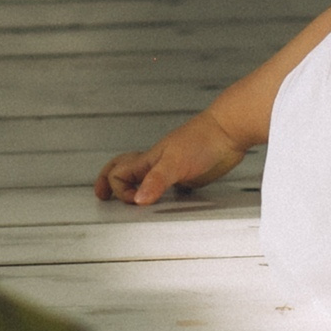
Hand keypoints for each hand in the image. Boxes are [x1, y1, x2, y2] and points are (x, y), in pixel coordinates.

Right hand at [95, 114, 249, 205]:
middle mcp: (156, 163)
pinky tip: (166, 200)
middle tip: (101, 195)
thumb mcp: (176, 162)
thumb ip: (156, 180)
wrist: (229, 130)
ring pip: (145, 178)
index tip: (136, 201)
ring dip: (134, 188)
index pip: (118, 175)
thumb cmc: (203, 139)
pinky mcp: (188, 174)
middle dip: (110, 182)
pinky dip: (161, 192)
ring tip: (129, 200)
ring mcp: (172, 168)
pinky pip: (167, 184)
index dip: (120, 190)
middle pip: (124, 170)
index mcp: (148, 160)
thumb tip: (138, 200)